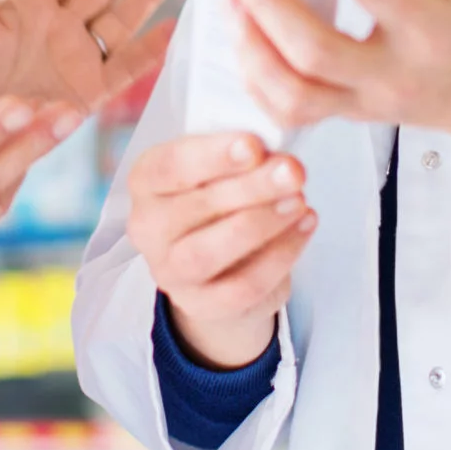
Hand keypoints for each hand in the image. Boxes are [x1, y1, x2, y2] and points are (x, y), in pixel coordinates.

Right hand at [126, 131, 316, 369]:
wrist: (220, 261)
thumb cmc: (220, 198)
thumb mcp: (222, 167)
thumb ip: (240, 155)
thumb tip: (276, 153)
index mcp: (146, 181)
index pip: (170, 165)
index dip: (212, 155)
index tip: (254, 145)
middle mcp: (147, 227)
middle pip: (194, 207)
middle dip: (250, 187)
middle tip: (292, 171)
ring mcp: (169, 271)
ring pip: (210, 252)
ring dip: (262, 224)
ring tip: (299, 200)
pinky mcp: (202, 304)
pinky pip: (243, 285)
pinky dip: (280, 255)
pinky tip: (304, 226)